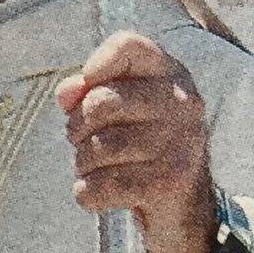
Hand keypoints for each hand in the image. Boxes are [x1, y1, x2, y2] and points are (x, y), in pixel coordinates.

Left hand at [56, 32, 215, 252]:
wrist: (187, 206)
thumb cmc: (142, 145)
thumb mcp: (120, 110)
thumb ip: (87, 92)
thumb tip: (66, 93)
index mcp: (170, 74)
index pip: (128, 45)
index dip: (97, 63)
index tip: (87, 84)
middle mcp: (181, 103)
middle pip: (100, 102)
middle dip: (77, 126)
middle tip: (81, 139)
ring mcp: (180, 142)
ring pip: (98, 147)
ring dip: (83, 162)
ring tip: (94, 167)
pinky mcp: (170, 182)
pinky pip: (104, 184)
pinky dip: (88, 193)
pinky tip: (96, 192)